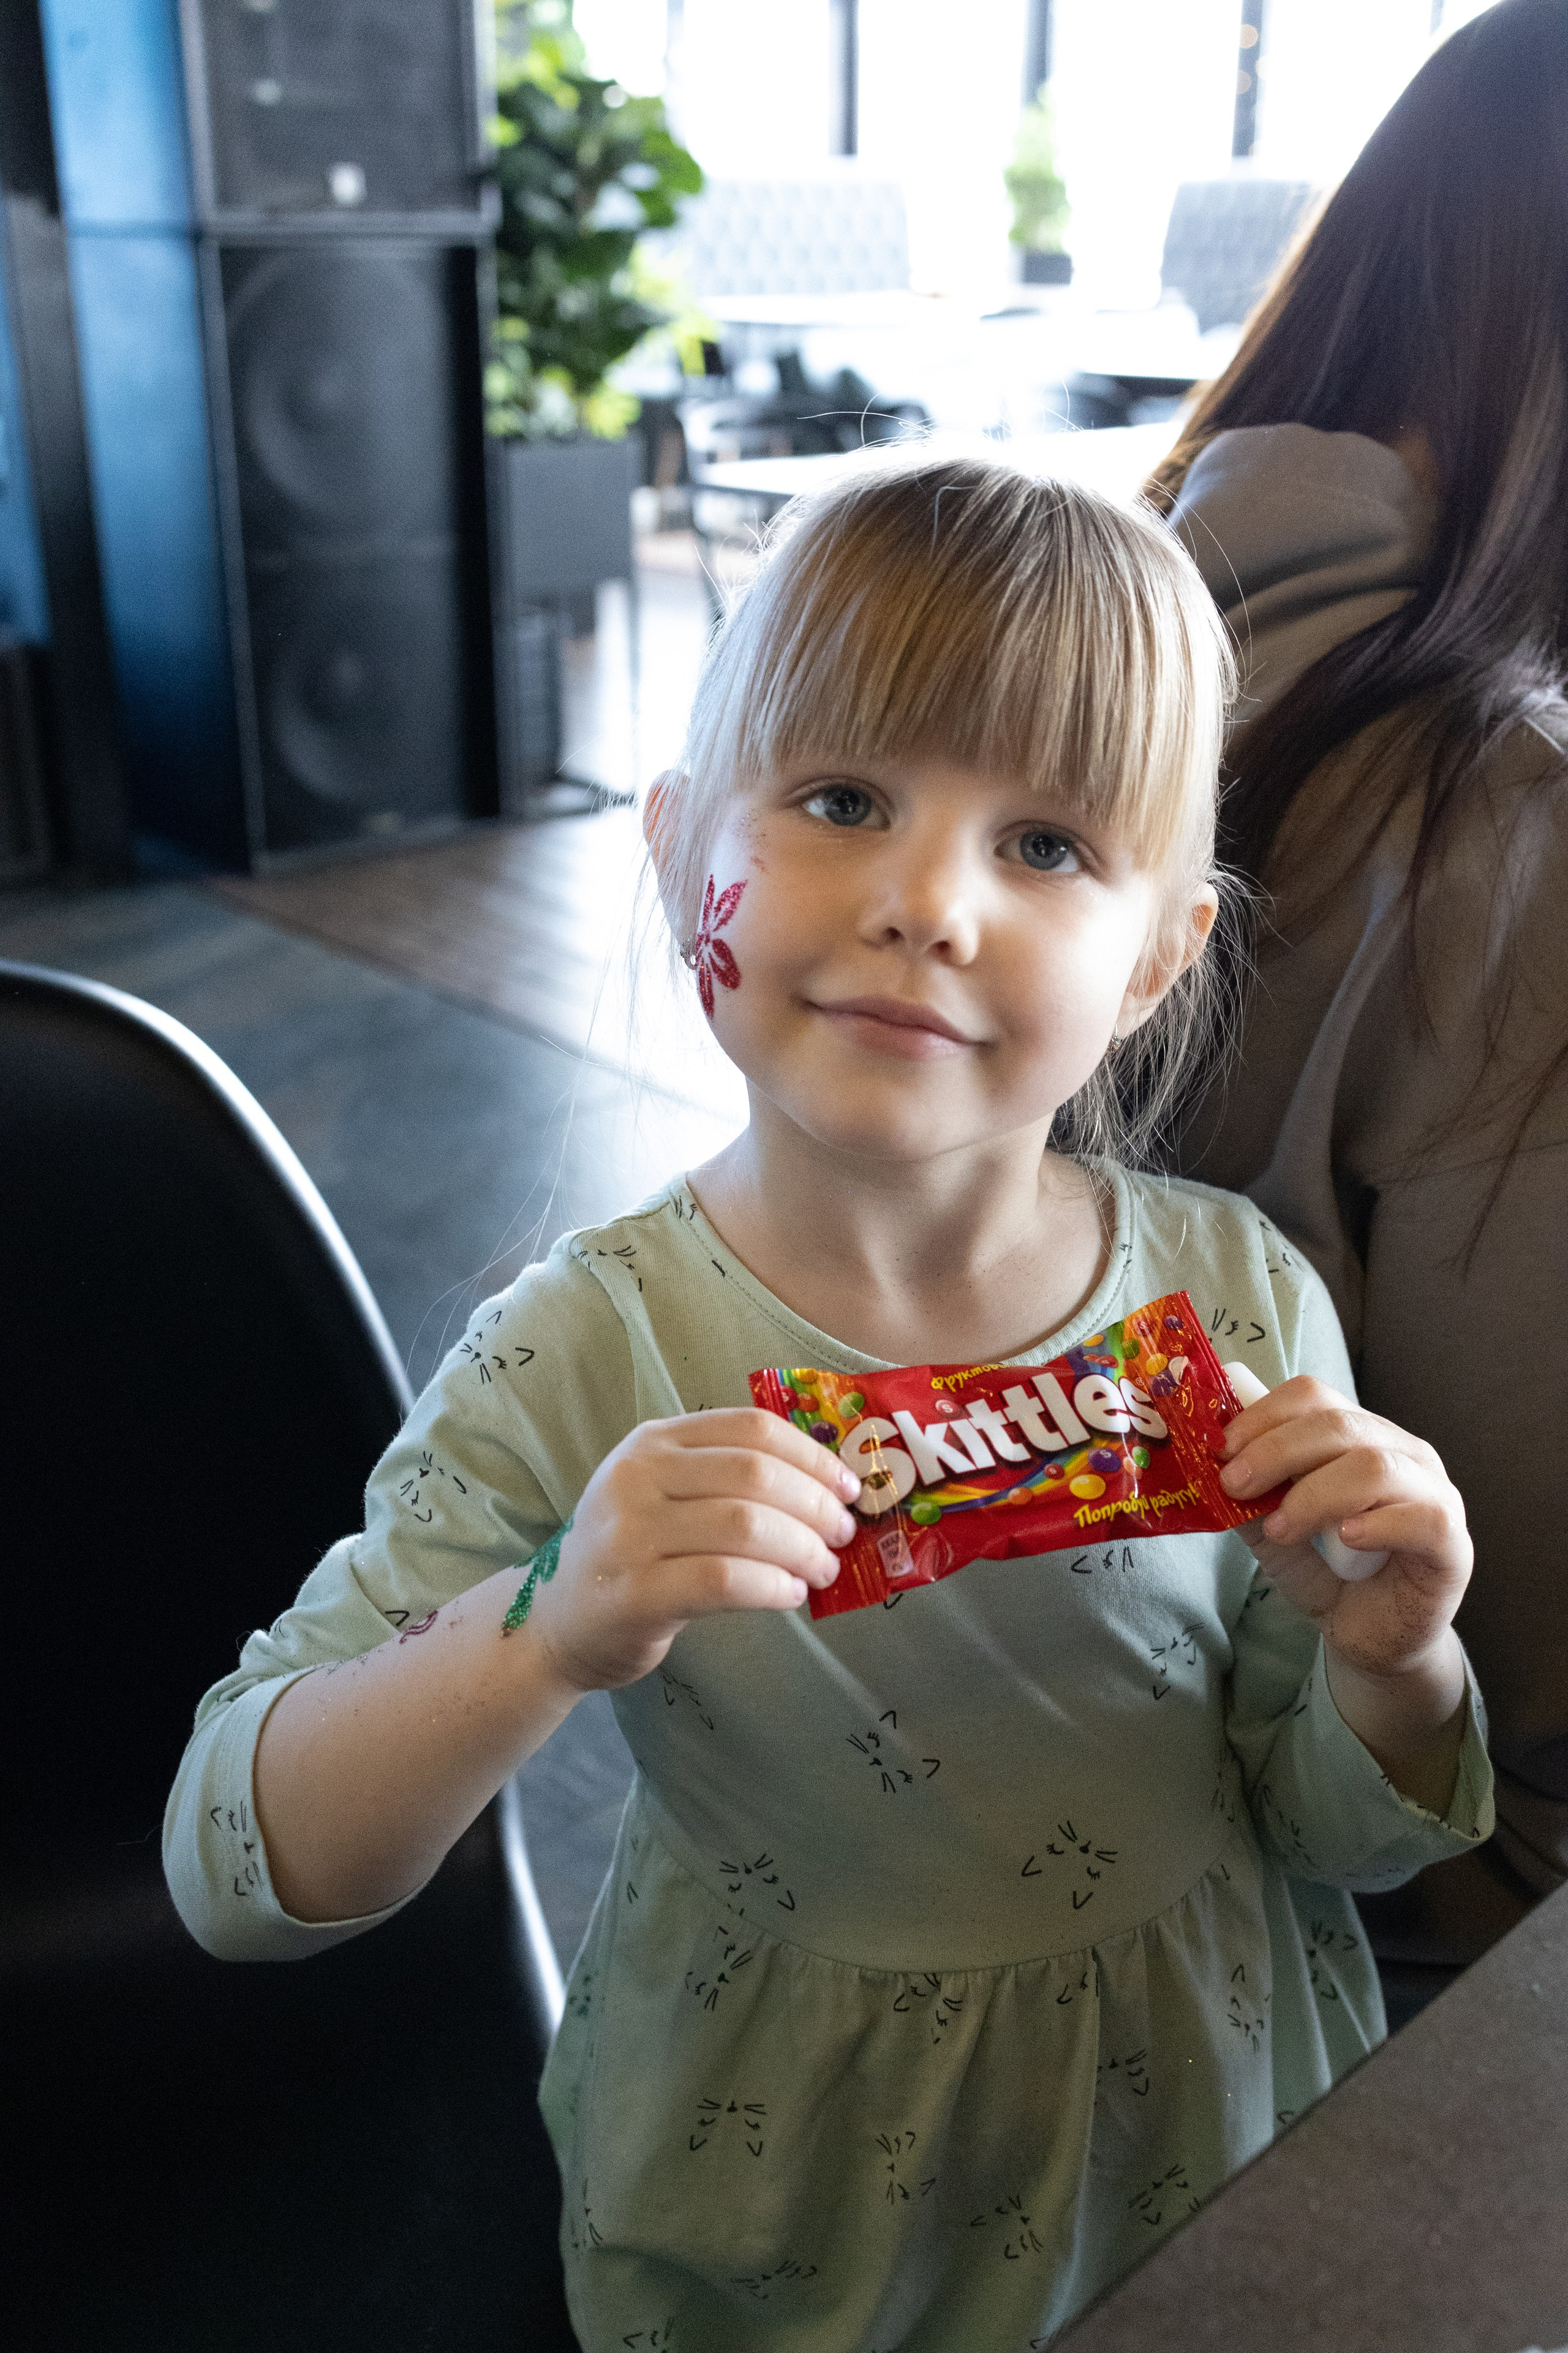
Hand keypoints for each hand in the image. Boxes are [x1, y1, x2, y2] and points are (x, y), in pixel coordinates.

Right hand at [525, 1408, 860, 1694]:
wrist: (560, 1620)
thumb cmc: (634, 1554)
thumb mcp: (665, 1495)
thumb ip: (727, 1480)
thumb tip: (828, 1490)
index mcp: (653, 1442)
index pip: (751, 1429)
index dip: (812, 1455)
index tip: (848, 1487)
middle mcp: (636, 1477)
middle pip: (754, 1474)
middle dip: (815, 1505)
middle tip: (842, 1536)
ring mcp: (630, 1535)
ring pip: (745, 1526)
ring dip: (803, 1549)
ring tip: (822, 1570)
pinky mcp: (634, 1594)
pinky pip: (724, 1581)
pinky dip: (773, 1586)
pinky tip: (790, 1594)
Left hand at [1218, 1376, 1471, 1681]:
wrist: (1374, 1639)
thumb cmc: (1329, 1574)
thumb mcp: (1275, 1533)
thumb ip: (1250, 1499)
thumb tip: (1208, 1468)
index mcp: (1359, 1435)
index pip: (1314, 1396)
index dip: (1263, 1415)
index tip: (1221, 1449)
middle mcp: (1402, 1453)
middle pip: (1339, 1425)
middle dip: (1276, 1451)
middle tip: (1236, 1485)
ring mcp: (1435, 1493)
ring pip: (1375, 1466)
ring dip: (1315, 1494)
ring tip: (1281, 1528)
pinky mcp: (1453, 1543)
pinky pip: (1422, 1517)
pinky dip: (1377, 1523)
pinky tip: (1346, 1539)